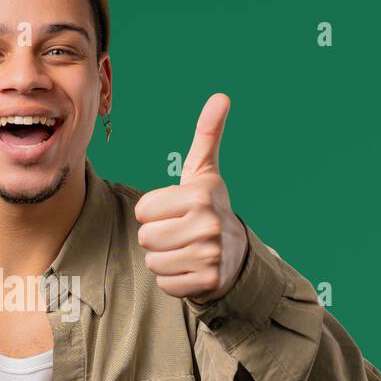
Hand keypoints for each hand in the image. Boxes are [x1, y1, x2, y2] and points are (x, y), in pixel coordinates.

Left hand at [134, 93, 247, 303]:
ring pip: (153, 262)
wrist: (236, 255)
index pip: (143, 210)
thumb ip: (207, 135)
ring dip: (163, 259)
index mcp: (201, 195)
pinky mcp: (207, 281)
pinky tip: (190, 268)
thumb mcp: (205, 173)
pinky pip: (165, 283)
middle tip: (180, 233)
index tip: (176, 212)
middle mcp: (208, 224)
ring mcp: (210, 255)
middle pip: (145, 237)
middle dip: (157, 238)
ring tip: (184, 250)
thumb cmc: (209, 209)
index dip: (154, 213)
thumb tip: (221, 96)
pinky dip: (173, 279)